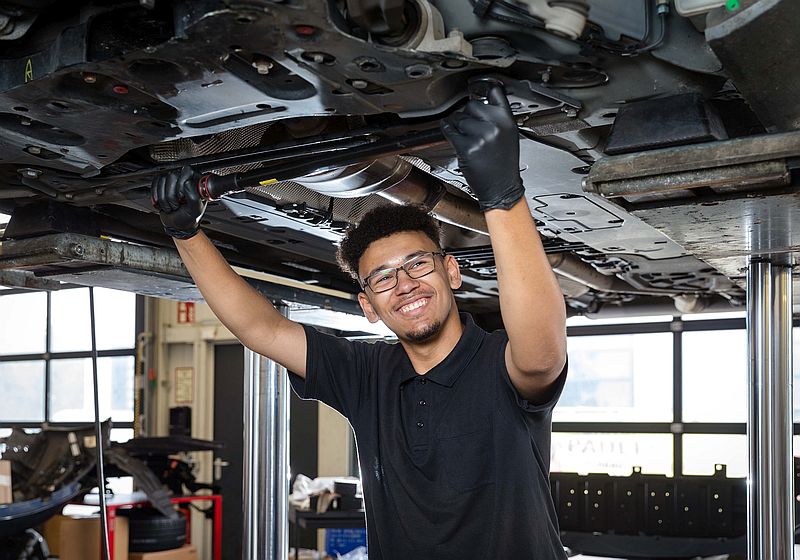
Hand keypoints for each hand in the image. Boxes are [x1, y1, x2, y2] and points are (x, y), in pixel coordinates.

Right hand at [150, 165, 206, 238]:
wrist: (177, 225)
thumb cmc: (189, 217)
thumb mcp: (196, 210)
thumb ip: (194, 197)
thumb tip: (187, 182)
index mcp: (196, 182)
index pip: (187, 171)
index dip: (181, 184)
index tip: (182, 197)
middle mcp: (185, 179)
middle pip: (172, 175)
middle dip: (171, 195)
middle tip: (177, 204)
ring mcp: (173, 181)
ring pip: (162, 180)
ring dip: (164, 198)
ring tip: (171, 205)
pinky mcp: (162, 184)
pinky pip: (155, 184)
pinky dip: (156, 196)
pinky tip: (163, 203)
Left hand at [440, 83, 524, 210]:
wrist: (502, 188)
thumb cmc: (504, 165)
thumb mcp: (509, 136)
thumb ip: (498, 118)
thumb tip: (481, 102)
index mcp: (507, 121)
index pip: (495, 92)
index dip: (483, 87)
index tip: (475, 85)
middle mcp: (495, 126)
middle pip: (471, 104)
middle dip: (468, 114)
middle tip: (472, 128)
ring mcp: (480, 136)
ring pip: (459, 118)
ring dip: (458, 126)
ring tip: (467, 138)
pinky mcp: (466, 147)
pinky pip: (450, 131)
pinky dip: (447, 130)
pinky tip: (451, 133)